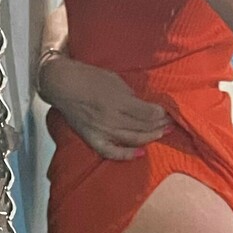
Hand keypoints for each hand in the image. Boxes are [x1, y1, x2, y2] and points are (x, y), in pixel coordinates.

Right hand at [39, 54, 168, 161]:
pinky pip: (112, 152)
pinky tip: (141, 153)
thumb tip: (146, 107)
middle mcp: (111, 118)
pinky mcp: (93, 138)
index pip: (147, 112)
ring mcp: (102, 130)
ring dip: (151, 137)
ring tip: (162, 134)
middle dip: (160, 125)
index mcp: (118, 100)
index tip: (168, 112)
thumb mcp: (115, 80)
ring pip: (133, 139)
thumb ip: (131, 95)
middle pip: (143, 126)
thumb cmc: (89, 77)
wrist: (63, 84)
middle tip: (170, 124)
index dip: (161, 113)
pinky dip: (127, 155)